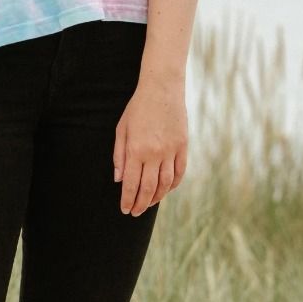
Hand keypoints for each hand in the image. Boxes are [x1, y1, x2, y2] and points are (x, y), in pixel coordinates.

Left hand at [113, 78, 187, 216]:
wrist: (162, 88)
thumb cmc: (138, 108)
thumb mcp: (122, 129)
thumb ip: (119, 155)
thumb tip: (119, 179)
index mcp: (136, 150)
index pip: (131, 184)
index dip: (128, 200)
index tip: (125, 210)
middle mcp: (154, 154)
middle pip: (148, 188)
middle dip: (141, 204)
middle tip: (135, 212)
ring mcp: (171, 151)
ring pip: (165, 184)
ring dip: (156, 198)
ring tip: (148, 204)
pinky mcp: (183, 147)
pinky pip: (179, 172)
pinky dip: (173, 185)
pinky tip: (166, 190)